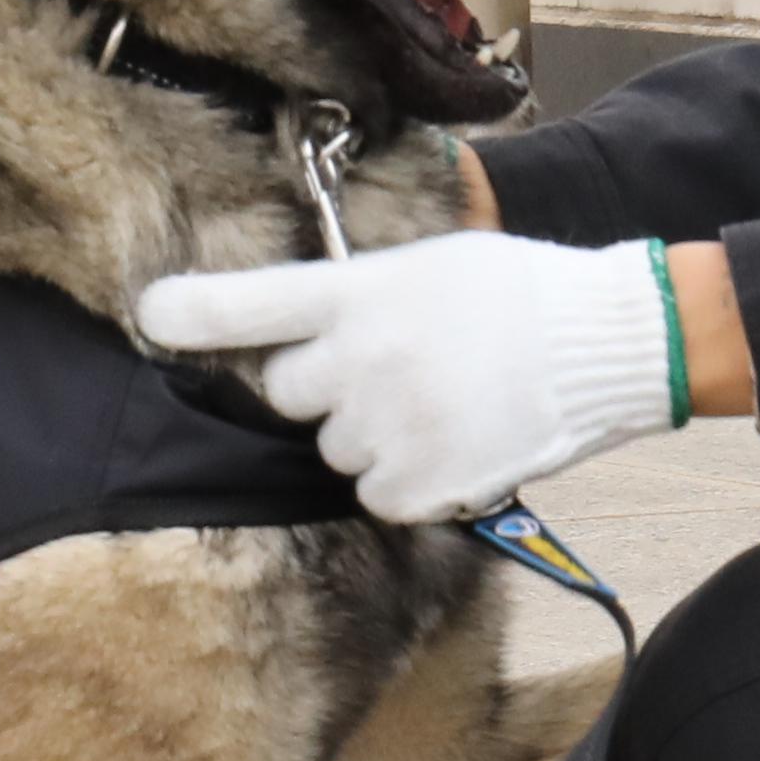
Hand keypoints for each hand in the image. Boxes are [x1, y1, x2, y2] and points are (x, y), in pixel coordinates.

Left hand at [136, 235, 689, 524]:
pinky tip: (455, 442)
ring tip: (443, 402)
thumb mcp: (431, 265)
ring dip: (373, 437)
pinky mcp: (420, 481)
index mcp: (361, 294)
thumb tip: (307, 327)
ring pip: (335, 450)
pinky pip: (378, 495)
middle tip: (394, 368)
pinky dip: (409, 481)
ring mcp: (389, 424)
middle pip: (288, 393)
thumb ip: (360, 295)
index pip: (254, 304)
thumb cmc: (521, 294)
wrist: (608, 343)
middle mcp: (361, 359)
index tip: (152, 316)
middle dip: (326, 388)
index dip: (194, 315)